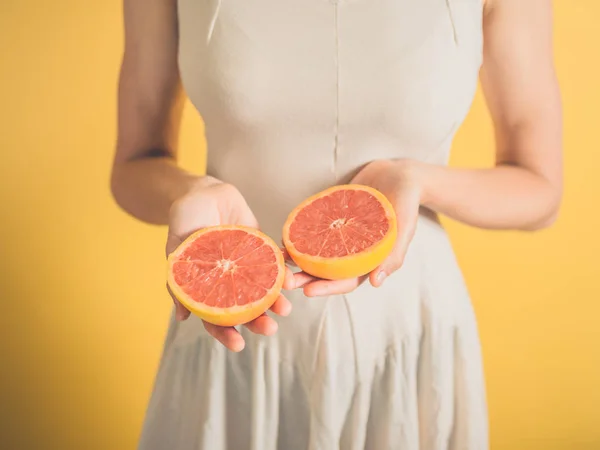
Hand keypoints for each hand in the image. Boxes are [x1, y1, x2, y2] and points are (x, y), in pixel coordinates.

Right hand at [166, 178, 294, 351]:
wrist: (204, 190)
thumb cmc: (185, 218)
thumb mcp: (177, 247)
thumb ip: (179, 279)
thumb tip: (183, 316)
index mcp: (207, 287)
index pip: (215, 318)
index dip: (226, 333)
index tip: (239, 345)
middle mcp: (229, 281)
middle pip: (244, 309)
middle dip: (257, 322)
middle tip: (270, 328)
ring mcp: (246, 265)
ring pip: (263, 290)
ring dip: (275, 301)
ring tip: (286, 308)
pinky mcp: (261, 248)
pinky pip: (275, 262)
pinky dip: (285, 270)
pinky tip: (293, 277)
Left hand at [292, 159, 421, 295]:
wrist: (399, 174)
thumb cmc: (407, 202)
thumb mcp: (405, 227)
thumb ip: (393, 254)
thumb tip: (376, 283)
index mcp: (369, 260)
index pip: (346, 281)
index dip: (327, 287)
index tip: (308, 291)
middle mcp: (352, 251)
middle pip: (327, 271)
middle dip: (305, 278)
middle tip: (284, 282)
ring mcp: (340, 234)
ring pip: (316, 252)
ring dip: (297, 258)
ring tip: (277, 261)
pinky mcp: (332, 217)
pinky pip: (313, 229)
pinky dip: (299, 234)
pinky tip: (284, 236)